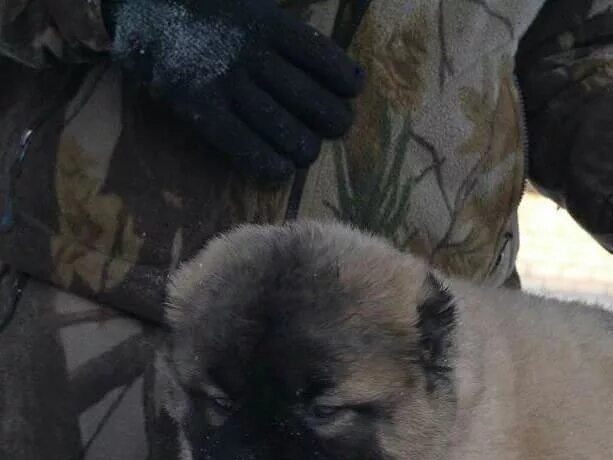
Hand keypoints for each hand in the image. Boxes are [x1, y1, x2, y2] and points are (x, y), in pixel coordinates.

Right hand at [104, 0, 363, 181]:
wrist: (144, 6)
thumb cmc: (211, 9)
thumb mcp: (257, 4)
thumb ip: (292, 34)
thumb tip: (342, 72)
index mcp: (271, 24)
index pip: (329, 65)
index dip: (347, 85)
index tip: (348, 92)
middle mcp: (253, 54)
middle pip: (318, 107)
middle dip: (334, 124)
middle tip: (329, 127)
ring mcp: (227, 83)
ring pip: (291, 136)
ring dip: (305, 149)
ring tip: (302, 149)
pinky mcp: (202, 109)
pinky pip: (250, 150)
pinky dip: (272, 166)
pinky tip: (280, 169)